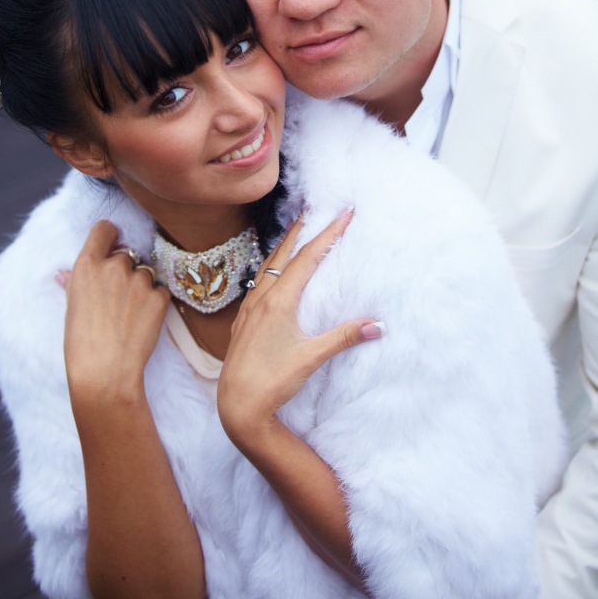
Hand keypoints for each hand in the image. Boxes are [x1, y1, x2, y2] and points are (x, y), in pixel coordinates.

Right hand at [61, 221, 169, 413]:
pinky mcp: (159, 296)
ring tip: (129, 314)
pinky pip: (161, 291)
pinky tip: (142, 322)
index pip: (104, 229)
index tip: (111, 245)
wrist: (104, 372)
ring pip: (146, 272)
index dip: (109, 236)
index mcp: (87, 264)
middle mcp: (114, 266)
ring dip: (141, 287)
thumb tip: (65, 274)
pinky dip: (155, 302)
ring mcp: (139, 280)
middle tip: (117, 299)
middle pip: (126, 254)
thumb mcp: (71, 308)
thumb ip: (74, 283)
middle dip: (124, 271)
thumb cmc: (80, 344)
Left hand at [217, 211, 384, 441]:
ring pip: (269, 266)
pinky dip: (272, 267)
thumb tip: (378, 324)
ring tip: (297, 232)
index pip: (308, 257)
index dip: (327, 234)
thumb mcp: (311, 357)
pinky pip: (259, 282)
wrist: (236, 404)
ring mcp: (250, 308)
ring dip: (285, 246)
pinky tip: (275, 273)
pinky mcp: (244, 321)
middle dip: (303, 230)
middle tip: (317, 209)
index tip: (343, 213)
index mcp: (279, 301)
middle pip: (285, 253)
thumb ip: (343, 337)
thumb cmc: (272, 381)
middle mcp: (262, 298)